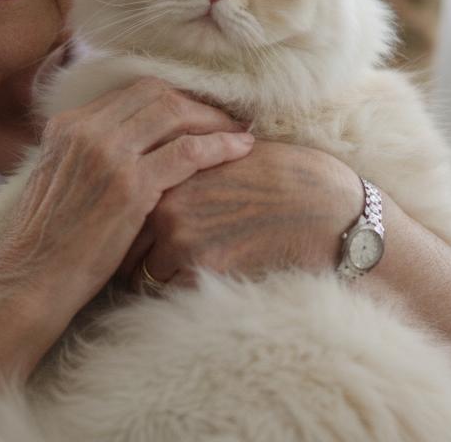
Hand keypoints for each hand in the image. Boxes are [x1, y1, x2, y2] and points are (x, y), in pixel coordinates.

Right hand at [0, 78, 254, 312]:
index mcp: (67, 125)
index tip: (199, 112)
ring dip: (214, 120)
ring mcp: (108, 155)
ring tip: (240, 132)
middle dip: (197, 103)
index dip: (174, 98)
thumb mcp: (57, 180)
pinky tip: (241, 150)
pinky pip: (188, 153)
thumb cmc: (47, 243)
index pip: (133, 92)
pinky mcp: (129, 186)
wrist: (29, 280)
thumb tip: (127, 145)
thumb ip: (86, 154)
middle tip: (227, 119)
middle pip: (157, 94)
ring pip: (175, 114)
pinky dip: (219, 146)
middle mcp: (86, 130)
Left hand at [123, 141, 363, 287]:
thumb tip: (155, 178)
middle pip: (127, 247)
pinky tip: (207, 282)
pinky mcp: (204, 269)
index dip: (129, 227)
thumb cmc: (282, 178)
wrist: (324, 207)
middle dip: (135, 258)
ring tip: (182, 276)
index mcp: (168, 172)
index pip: (126, 209)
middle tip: (145, 266)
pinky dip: (183, 293)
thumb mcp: (225, 156)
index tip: (135, 238)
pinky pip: (172, 293)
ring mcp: (182, 239)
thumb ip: (185, 167)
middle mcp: (166, 205)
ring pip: (145, 276)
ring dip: (158, 280)